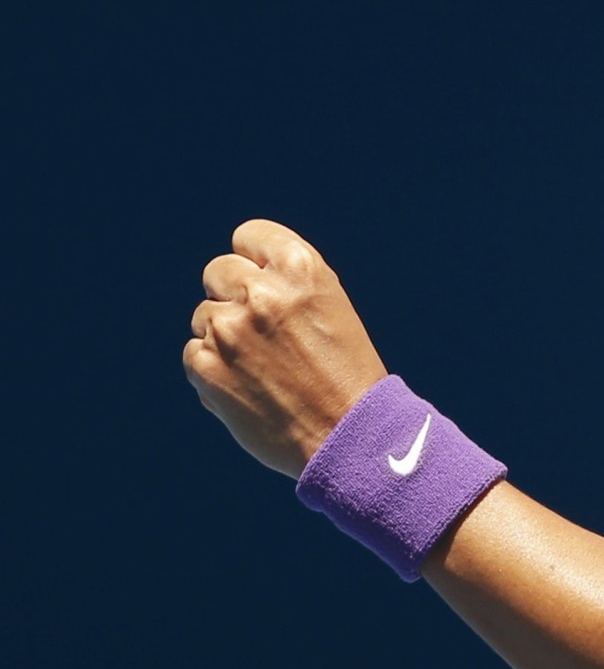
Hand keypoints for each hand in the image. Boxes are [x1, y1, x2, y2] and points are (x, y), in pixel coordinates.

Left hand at [183, 219, 387, 477]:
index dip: (255, 261)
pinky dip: (212, 367)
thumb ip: (284, 279)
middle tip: (259, 328)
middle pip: (218, 270)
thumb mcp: (328, 301)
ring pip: (203, 314)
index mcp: (299, 267)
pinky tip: (245, 385)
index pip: (248, 236)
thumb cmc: (343, 368)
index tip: (264, 282)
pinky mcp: (206, 367)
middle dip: (232, 294)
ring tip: (260, 364)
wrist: (345, 433)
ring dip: (222, 334)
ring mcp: (229, 329)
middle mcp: (261, 291)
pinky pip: (193, 351)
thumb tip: (234, 273)